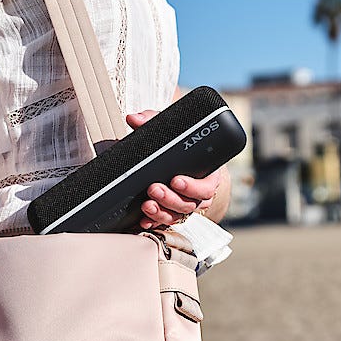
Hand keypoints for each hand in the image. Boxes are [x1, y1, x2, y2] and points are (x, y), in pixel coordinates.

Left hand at [125, 109, 225, 229]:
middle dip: (170, 198)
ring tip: (146, 205)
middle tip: (153, 189)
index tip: (175, 180)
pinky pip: (165, 222)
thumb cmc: (180, 143)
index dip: (192, 186)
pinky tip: (143, 220)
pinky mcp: (172, 212)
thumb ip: (153, 120)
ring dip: (161, 212)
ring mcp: (185, 205)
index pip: (206, 186)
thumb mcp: (171, 130)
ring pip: (178, 215)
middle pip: (190, 203)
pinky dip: (154, 222)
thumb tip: (133, 118)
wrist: (179, 157)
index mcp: (207, 174)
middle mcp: (199, 193)